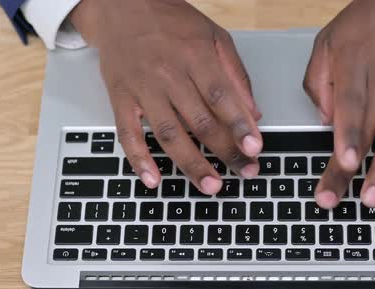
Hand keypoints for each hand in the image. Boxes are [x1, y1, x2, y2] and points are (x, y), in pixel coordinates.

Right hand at [70, 0, 262, 193]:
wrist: (121, 5)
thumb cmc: (171, 21)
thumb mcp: (213, 36)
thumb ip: (235, 74)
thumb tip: (254, 113)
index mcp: (195, 56)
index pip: (222, 97)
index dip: (240, 125)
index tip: (255, 149)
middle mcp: (168, 75)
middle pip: (200, 121)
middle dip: (226, 151)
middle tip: (244, 172)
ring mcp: (142, 89)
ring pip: (169, 134)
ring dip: (191, 164)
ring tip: (211, 185)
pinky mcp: (120, 99)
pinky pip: (127, 134)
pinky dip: (139, 160)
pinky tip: (153, 180)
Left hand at [304, 0, 374, 207]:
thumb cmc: (368, 20)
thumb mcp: (327, 41)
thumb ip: (318, 81)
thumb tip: (324, 121)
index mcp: (353, 68)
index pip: (349, 108)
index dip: (345, 137)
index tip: (342, 163)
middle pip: (367, 132)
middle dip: (353, 170)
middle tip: (339, 199)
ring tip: (374, 197)